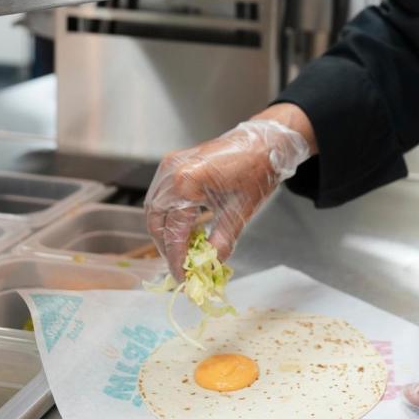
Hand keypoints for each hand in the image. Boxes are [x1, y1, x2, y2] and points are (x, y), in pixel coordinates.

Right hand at [144, 108, 313, 278]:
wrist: (263, 142)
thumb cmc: (256, 171)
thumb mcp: (240, 211)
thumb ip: (222, 241)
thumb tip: (209, 264)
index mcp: (187, 182)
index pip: (173, 230)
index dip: (176, 257)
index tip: (183, 275)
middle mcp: (172, 172)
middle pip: (156, 220)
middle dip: (166, 246)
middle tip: (180, 265)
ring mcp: (170, 165)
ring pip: (154, 208)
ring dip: (165, 231)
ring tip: (182, 250)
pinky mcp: (173, 162)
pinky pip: (162, 195)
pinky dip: (168, 215)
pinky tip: (184, 228)